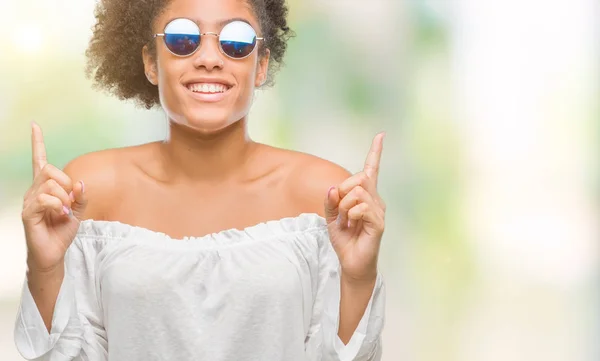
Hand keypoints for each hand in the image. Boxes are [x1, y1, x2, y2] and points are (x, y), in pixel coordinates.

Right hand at [22, 122, 86, 271]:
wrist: (54, 254)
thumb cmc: (61, 232)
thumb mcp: (78, 211)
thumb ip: (80, 196)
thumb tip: (80, 183)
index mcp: (45, 188)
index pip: (39, 161)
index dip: (37, 143)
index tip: (35, 125)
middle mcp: (33, 191)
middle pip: (49, 169)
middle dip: (66, 182)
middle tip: (70, 201)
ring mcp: (29, 201)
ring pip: (49, 184)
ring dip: (63, 197)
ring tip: (65, 212)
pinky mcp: (28, 213)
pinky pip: (43, 199)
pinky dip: (58, 204)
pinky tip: (61, 214)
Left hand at [324, 133, 385, 281]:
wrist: (351, 263)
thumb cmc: (344, 240)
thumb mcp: (330, 217)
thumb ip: (330, 201)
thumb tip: (333, 188)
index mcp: (366, 196)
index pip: (371, 170)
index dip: (375, 152)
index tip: (381, 135)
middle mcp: (376, 200)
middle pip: (359, 177)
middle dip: (342, 191)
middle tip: (340, 211)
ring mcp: (379, 211)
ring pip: (357, 192)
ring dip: (344, 206)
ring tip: (346, 221)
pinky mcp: (378, 223)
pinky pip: (361, 207)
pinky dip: (350, 214)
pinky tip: (351, 225)